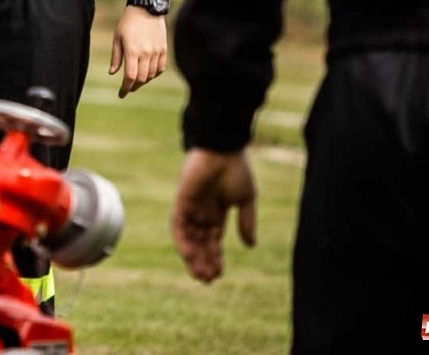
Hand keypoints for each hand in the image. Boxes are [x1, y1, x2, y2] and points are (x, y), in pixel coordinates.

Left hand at [110, 4, 167, 97]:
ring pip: (152, 75)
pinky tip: (148, 74)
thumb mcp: (117, 38)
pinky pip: (161, 68)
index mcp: (132, 51)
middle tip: (128, 88)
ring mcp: (156, 52)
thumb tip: (113, 73)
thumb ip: (116, 57)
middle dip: (134, 86)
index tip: (121, 94)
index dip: (125, 88)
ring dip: (144, 81)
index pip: (130, 76)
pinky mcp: (163, 49)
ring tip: (137, 81)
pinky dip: (154, 74)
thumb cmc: (128, 23)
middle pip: (142, 78)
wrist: (146, 8)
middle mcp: (146, 53)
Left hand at [172, 148, 256, 282]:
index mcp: (216, 211)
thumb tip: (251, 246)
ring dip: (193, 257)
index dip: (215, 257)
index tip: (220, 273)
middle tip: (209, 280)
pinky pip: (178, 226)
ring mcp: (190, 207)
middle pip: (199, 243)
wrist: (223, 149)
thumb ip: (246, 222)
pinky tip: (191, 257)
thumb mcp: (245, 199)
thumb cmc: (236, 169)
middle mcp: (201, 212)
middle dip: (203, 262)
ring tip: (201, 274)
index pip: (212, 240)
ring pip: (188, 239)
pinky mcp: (181, 201)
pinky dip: (183, 242)